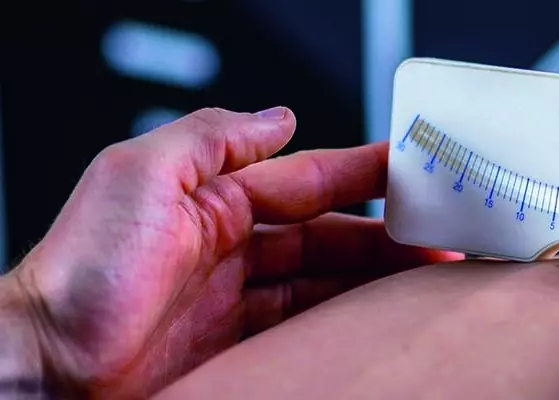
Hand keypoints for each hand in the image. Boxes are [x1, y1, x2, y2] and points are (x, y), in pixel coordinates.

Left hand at [1, 107, 460, 397]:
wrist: (46, 365)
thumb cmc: (83, 272)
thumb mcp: (140, 174)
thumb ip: (213, 136)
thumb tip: (278, 116)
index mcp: (209, 200)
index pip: (302, 179)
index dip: (358, 171)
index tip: (411, 168)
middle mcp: (226, 247)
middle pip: (326, 234)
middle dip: (385, 233)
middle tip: (439, 235)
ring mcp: (234, 301)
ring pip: (324, 281)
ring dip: (376, 277)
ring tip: (426, 276)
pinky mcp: (236, 349)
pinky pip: (304, 326)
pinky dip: (343, 319)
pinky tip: (375, 317)